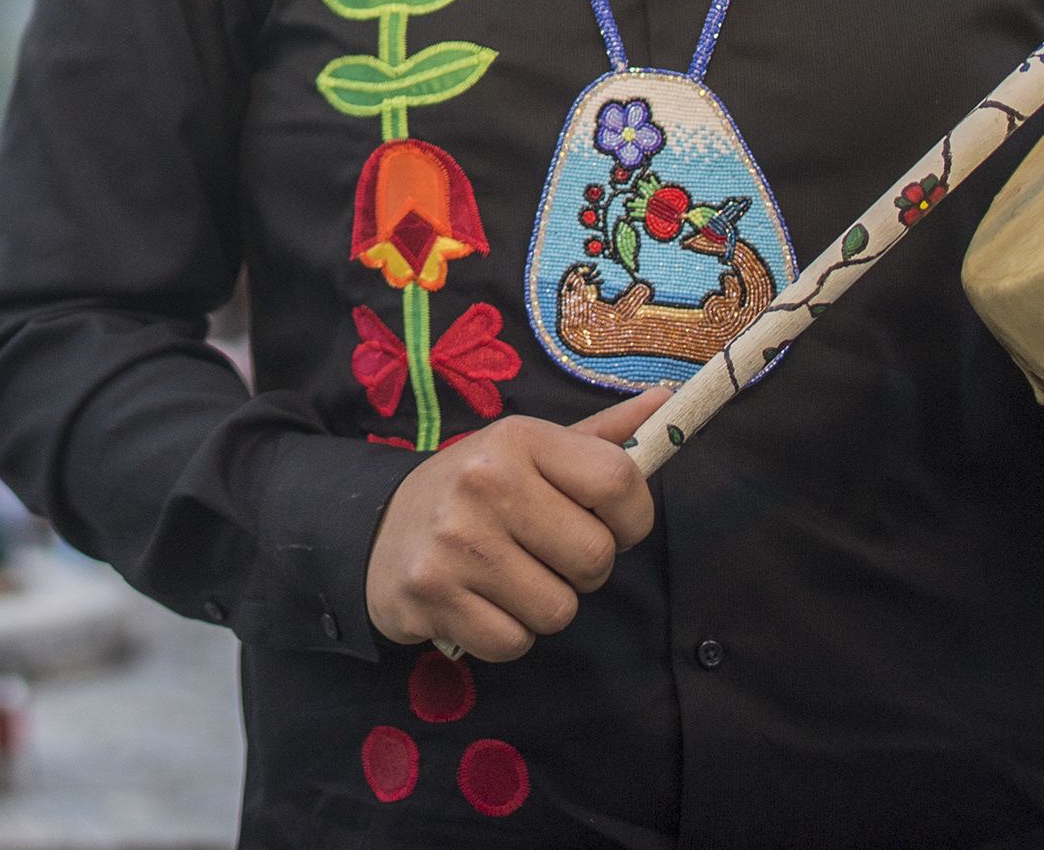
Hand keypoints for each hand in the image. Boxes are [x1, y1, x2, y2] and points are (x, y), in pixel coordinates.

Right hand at [362, 386, 663, 659]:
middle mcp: (484, 481)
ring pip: (558, 610)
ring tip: (508, 579)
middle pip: (595, 558)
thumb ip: (600, 436)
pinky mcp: (432, 594)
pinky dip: (506, 635)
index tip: (606, 523)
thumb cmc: (475, 491)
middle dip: (582, 570)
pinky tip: (480, 604)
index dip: (631, 517)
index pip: (619, 481)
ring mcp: (454, 540)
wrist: (377, 530)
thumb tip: (667, 399)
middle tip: (543, 554)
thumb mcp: (529, 451)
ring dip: (543, 606)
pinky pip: (514, 643)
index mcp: (518, 439)